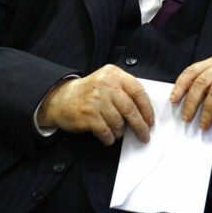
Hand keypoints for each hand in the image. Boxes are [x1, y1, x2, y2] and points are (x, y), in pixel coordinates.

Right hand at [37, 65, 153, 145]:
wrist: (61, 98)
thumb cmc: (89, 93)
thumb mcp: (107, 82)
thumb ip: (125, 91)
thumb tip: (145, 113)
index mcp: (114, 74)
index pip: (138, 91)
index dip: (147, 109)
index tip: (150, 121)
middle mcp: (105, 84)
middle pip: (130, 109)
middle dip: (140, 126)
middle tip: (144, 135)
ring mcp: (95, 99)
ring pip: (118, 122)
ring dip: (120, 132)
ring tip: (118, 132)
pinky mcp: (87, 114)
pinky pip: (106, 131)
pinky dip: (109, 138)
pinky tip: (108, 137)